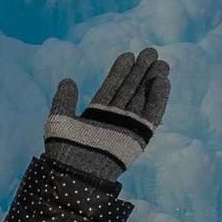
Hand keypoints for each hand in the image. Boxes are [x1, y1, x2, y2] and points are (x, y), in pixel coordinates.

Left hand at [44, 48, 168, 188]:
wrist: (76, 170)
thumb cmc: (64, 150)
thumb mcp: (59, 120)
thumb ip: (63, 100)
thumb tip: (68, 80)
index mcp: (96, 114)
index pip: (112, 87)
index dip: (120, 70)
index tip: (128, 54)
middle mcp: (114, 119)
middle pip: (131, 89)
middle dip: (141, 70)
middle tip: (151, 51)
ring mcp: (127, 127)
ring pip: (143, 99)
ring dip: (153, 81)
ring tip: (161, 63)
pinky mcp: (138, 137)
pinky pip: (151, 115)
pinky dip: (158, 99)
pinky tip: (163, 81)